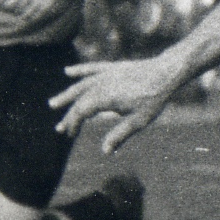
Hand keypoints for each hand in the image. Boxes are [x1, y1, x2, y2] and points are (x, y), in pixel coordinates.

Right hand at [51, 57, 182, 152]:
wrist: (166, 72)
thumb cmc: (153, 99)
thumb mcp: (139, 121)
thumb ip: (120, 135)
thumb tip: (105, 151)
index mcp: (104, 98)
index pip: (81, 112)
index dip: (73, 123)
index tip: (70, 134)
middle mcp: (100, 84)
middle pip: (78, 101)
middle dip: (68, 115)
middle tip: (59, 129)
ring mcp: (106, 74)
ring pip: (81, 85)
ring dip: (67, 95)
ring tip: (53, 103)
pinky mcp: (113, 67)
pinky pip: (92, 69)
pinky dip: (80, 70)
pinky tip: (68, 71)